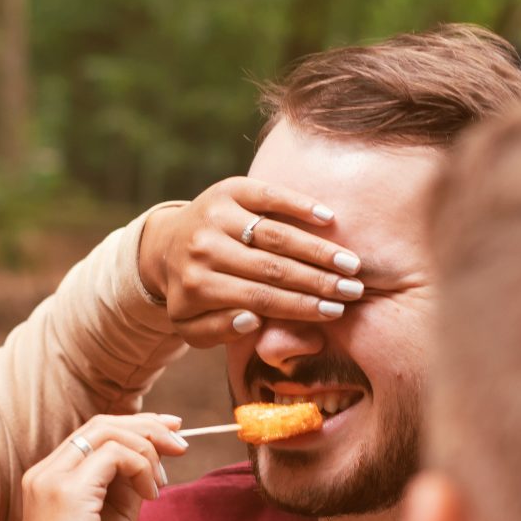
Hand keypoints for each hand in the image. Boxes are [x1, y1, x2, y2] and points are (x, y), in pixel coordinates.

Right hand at [13, 413, 186, 520]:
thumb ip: (125, 488)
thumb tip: (150, 460)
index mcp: (51, 479)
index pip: (94, 433)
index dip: (136, 425)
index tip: (172, 433)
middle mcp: (44, 473)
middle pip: (101, 424)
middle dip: (149, 427)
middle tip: (182, 444)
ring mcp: (50, 479)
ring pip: (107, 432)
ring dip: (148, 448)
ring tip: (163, 482)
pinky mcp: (66, 492)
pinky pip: (114, 455)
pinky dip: (141, 467)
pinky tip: (151, 495)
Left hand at [138, 178, 364, 346]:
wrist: (167, 245)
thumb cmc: (194, 291)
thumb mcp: (193, 325)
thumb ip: (217, 331)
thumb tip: (251, 320)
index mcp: (197, 285)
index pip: (260, 298)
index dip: (301, 306)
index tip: (335, 312)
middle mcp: (203, 248)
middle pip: (272, 268)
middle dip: (318, 281)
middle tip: (354, 290)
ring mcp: (216, 214)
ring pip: (275, 234)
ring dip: (318, 250)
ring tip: (351, 263)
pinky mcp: (228, 189)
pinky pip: (268, 195)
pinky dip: (299, 204)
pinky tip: (328, 218)